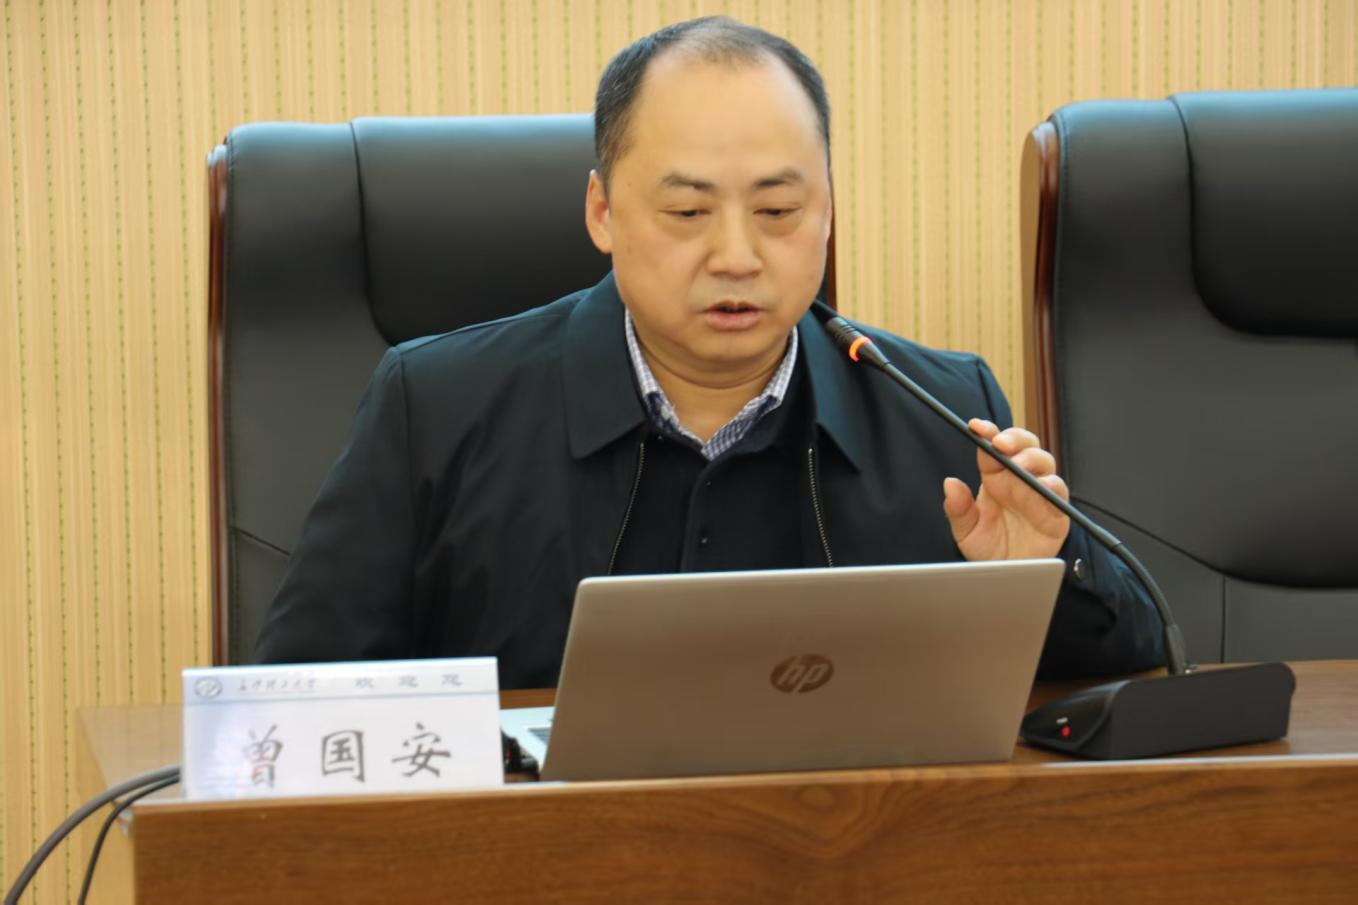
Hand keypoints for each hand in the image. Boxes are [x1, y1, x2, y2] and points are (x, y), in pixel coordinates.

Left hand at [942, 419, 1070, 560]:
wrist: (1008, 575)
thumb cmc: (989, 548)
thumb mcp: (965, 530)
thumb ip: (958, 508)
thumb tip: (949, 483)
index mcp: (995, 476)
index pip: (993, 446)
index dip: (986, 432)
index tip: (975, 427)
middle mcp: (1019, 478)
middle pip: (1024, 445)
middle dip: (1013, 438)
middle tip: (1000, 443)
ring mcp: (1039, 491)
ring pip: (1044, 462)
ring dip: (1031, 458)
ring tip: (1018, 464)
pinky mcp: (1056, 510)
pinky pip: (1059, 492)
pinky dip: (1054, 485)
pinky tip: (1043, 484)